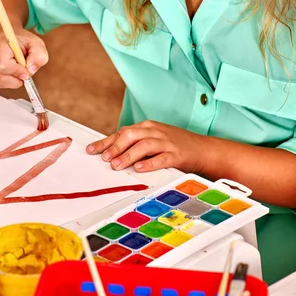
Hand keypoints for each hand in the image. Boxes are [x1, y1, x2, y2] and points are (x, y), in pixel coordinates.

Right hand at [0, 28, 48, 87]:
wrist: (6, 36)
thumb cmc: (20, 41)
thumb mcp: (36, 44)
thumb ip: (39, 56)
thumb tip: (30, 70)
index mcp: (0, 41)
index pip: (3, 65)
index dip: (17, 72)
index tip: (25, 71)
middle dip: (14, 78)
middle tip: (21, 71)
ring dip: (9, 80)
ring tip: (14, 68)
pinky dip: (2, 81)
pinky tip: (7, 72)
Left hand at [86, 120, 204, 172]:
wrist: (202, 149)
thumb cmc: (174, 145)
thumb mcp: (153, 139)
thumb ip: (135, 143)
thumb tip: (110, 152)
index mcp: (147, 127)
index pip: (122, 132)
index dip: (106, 142)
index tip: (92, 151)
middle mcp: (155, 131)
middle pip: (131, 135)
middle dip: (116, 147)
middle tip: (105, 159)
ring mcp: (166, 142)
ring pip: (144, 145)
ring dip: (129, 155)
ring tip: (117, 165)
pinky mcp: (177, 154)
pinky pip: (161, 158)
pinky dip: (149, 163)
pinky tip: (140, 168)